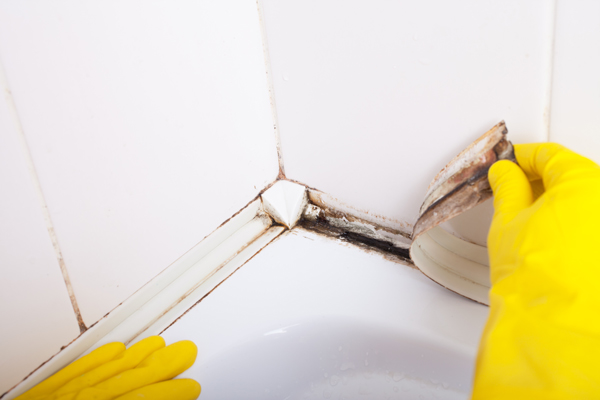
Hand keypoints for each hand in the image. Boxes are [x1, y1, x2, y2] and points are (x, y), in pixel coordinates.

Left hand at [16, 336, 199, 399]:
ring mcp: (66, 395)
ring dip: (137, 355)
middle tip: (185, 352)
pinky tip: (116, 347)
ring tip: (159, 343)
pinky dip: (99, 358)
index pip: (142, 398)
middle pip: (131, 378)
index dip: (170, 392)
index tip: (190, 386)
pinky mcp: (46, 393)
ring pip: (109, 369)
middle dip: (162, 365)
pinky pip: (77, 369)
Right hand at [472, 143, 599, 398]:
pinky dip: (572, 221)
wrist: (550, 322)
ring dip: (557, 201)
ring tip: (528, 212)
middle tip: (514, 185)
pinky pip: (590, 223)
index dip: (524, 156)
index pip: (551, 155)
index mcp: (585, 183)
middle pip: (573, 175)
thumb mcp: (508, 220)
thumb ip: (507, 187)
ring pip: (584, 201)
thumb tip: (505, 174)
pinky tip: (549, 233)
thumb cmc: (533, 274)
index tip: (510, 161)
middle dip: (542, 178)